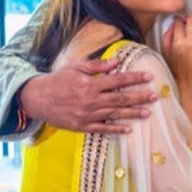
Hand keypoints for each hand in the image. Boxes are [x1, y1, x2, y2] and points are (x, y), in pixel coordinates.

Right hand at [19, 57, 156, 132]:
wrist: (36, 98)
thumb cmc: (57, 80)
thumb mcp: (75, 67)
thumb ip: (97, 66)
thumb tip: (117, 62)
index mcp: (89, 84)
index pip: (117, 80)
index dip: (134, 79)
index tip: (149, 77)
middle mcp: (90, 100)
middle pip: (120, 99)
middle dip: (139, 97)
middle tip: (154, 96)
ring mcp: (86, 115)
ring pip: (114, 115)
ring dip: (132, 114)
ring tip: (148, 113)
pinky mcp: (82, 126)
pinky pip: (102, 129)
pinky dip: (115, 130)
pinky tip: (128, 130)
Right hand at [162, 16, 191, 92]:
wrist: (188, 83)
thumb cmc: (175, 70)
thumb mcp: (165, 53)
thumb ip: (168, 36)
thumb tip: (172, 26)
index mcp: (179, 42)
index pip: (179, 22)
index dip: (177, 20)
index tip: (177, 20)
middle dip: (188, 19)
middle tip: (186, 21)